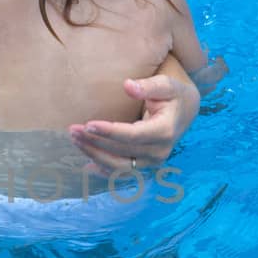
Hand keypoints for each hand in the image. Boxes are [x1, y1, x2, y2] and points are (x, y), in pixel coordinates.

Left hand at [68, 73, 200, 173]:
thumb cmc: (173, 94)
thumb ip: (148, 85)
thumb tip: (128, 86)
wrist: (184, 111)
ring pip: (119, 166)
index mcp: (164, 131)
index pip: (133, 135)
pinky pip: (121, 172)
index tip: (88, 124)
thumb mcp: (166, 84)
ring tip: (75, 140)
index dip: (110, 132)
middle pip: (122, 152)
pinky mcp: (144, 165)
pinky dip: (103, 170)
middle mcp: (159, 151)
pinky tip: (86, 166)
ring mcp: (151, 162)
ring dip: (95, 155)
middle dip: (95, 142)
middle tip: (73, 130)